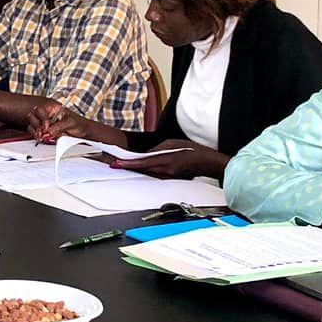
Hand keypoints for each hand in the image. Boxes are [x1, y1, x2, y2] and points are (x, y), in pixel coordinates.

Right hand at [30, 102, 107, 143]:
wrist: (83, 133)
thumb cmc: (79, 124)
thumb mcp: (70, 122)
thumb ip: (59, 126)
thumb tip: (49, 130)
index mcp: (53, 108)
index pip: (41, 109)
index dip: (42, 118)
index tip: (47, 126)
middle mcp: (47, 115)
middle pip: (33, 115)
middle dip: (36, 124)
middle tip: (42, 132)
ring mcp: (44, 124)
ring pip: (31, 124)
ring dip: (34, 130)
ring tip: (41, 136)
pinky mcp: (44, 132)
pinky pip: (34, 132)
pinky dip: (35, 135)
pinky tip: (40, 138)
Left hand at [108, 142, 228, 179]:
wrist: (207, 163)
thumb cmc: (193, 151)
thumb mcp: (173, 143)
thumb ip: (158, 149)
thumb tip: (146, 154)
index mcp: (166, 160)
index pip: (142, 163)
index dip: (128, 164)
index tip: (116, 164)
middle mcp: (166, 171)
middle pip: (142, 170)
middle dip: (128, 167)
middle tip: (115, 164)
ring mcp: (168, 176)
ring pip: (148, 173)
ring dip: (136, 169)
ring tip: (124, 164)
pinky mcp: (171, 178)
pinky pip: (155, 175)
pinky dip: (147, 171)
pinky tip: (140, 168)